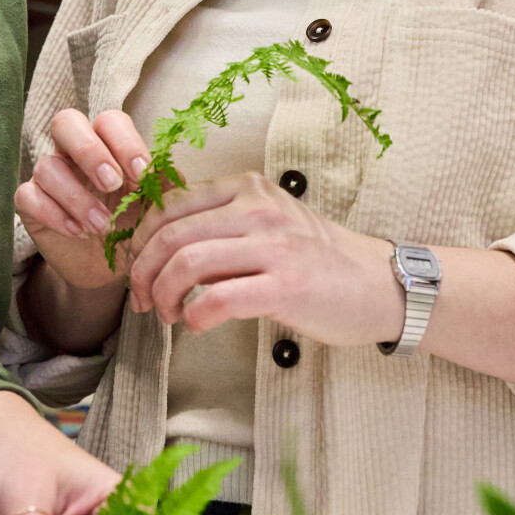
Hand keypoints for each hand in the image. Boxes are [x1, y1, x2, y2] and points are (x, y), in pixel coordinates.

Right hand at [14, 107, 151, 292]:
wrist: (111, 269)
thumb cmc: (134, 226)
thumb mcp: (155, 208)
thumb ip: (162, 185)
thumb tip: (164, 167)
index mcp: (107, 144)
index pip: (109, 121)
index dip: (125, 142)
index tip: (142, 174)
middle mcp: (73, 152)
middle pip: (66, 122)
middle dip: (89, 151)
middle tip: (112, 184)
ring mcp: (49, 176)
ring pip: (47, 166)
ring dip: (77, 197)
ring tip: (102, 225)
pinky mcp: (30, 204)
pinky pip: (27, 196)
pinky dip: (52, 213)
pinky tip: (76, 232)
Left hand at [124, 173, 403, 346]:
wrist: (379, 284)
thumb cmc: (315, 260)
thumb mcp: (266, 224)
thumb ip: (219, 227)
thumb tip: (156, 247)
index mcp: (246, 189)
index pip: (169, 206)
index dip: (140, 241)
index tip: (135, 270)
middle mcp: (258, 209)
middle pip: (170, 235)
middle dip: (143, 273)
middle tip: (142, 301)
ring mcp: (274, 245)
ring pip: (187, 263)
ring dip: (164, 296)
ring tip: (167, 315)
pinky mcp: (286, 285)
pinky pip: (218, 298)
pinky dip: (195, 316)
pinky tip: (195, 325)